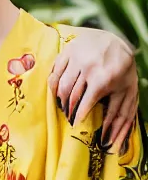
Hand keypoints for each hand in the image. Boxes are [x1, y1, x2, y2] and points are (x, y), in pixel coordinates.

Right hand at [48, 26, 136, 148]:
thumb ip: (118, 116)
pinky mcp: (67, 51)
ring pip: (60, 84)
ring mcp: (75, 58)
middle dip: (67, 109)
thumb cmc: (123, 69)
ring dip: (59, 98)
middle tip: (67, 116)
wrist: (116, 40)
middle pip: (70, 95)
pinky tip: (55, 90)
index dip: (78, 117)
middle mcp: (87, 68)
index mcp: (102, 79)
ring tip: (61, 106)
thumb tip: (110, 140)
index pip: (84, 104)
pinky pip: (54, 70)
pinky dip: (52, 83)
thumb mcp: (126, 92)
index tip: (74, 124)